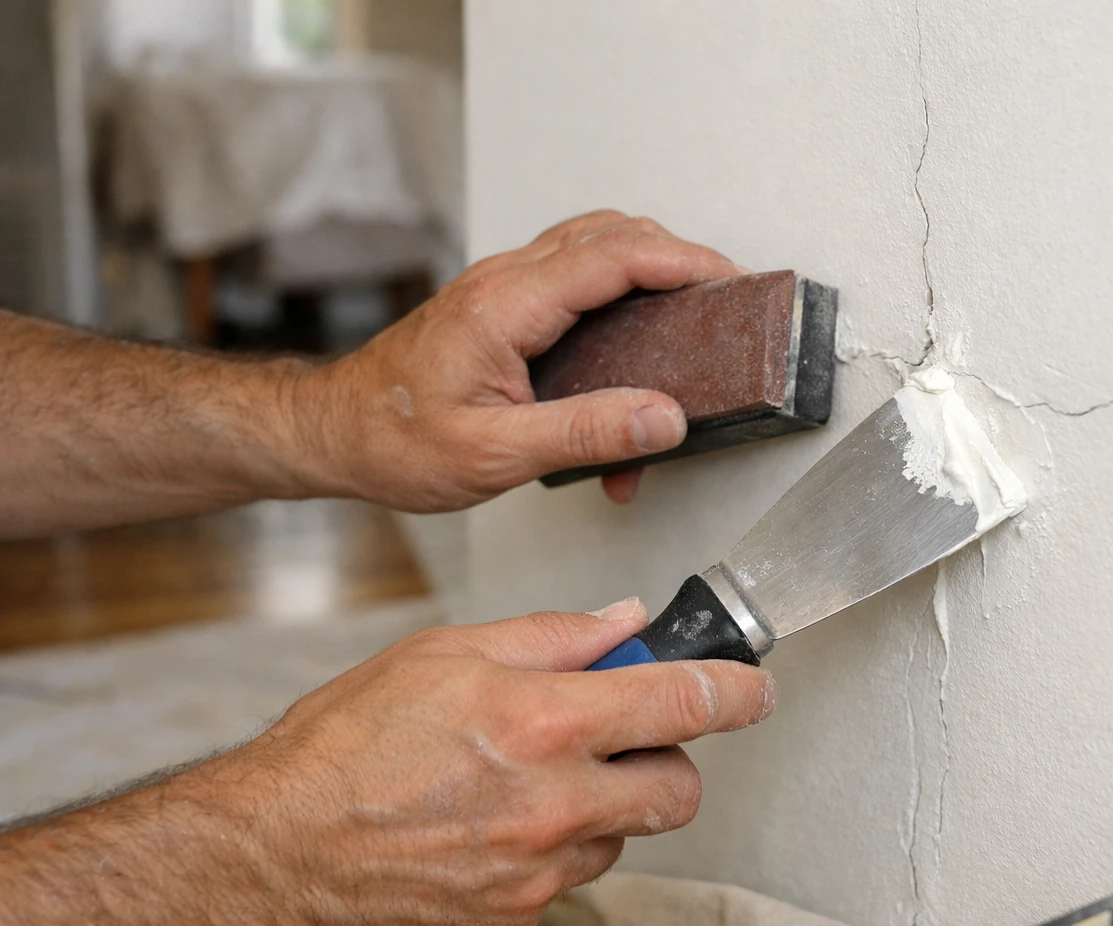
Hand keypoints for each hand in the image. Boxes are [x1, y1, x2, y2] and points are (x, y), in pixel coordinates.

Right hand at [0, 601, 774, 925]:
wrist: (274, 852)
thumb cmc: (345, 745)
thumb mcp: (446, 652)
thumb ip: (551, 635)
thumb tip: (622, 621)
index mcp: (543, 721)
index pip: (682, 701)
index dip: (737, 691)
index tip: (755, 689)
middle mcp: (554, 804)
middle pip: (678, 791)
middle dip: (669, 763)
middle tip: (626, 745)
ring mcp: (537, 874)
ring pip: (620, 841)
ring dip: (599, 811)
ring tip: (524, 788)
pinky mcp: (513, 922)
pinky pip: (561, 887)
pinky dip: (544, 858)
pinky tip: (485, 835)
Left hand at [304, 211, 744, 506]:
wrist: (334, 433)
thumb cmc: (394, 441)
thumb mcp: (493, 454)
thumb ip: (585, 435)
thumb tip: (664, 419)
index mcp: (505, 306)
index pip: (614, 257)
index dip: (681, 261)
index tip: (729, 280)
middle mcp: (504, 282)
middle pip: (612, 234)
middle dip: (676, 257)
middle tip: (724, 299)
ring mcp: (502, 288)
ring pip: (594, 248)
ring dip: (648, 271)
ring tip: (689, 316)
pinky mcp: (502, 306)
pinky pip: (574, 280)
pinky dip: (616, 296)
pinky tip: (630, 351)